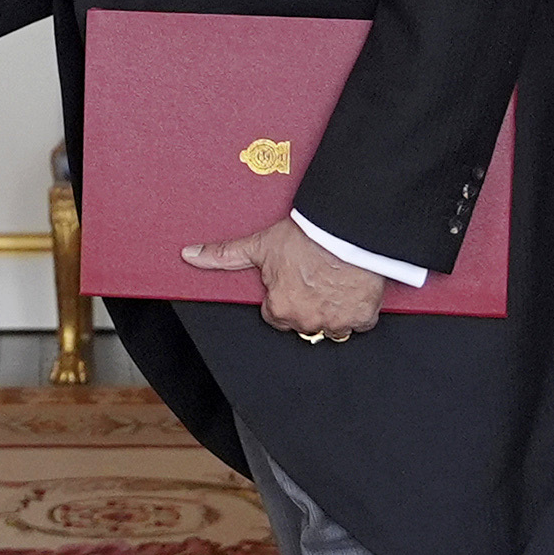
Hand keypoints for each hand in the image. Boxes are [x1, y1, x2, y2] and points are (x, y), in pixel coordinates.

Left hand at [184, 218, 385, 338]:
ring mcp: (336, 322)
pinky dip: (359, 309)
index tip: (294, 279)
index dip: (284, 295)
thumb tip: (190, 255)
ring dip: (333, 309)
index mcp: (280, 308)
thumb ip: (225, 255)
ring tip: (334, 282)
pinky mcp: (363, 317)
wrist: (347, 229)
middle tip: (315, 277)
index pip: (276, 313)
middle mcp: (306, 320)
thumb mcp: (261, 244)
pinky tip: (354, 287)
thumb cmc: (307, 237)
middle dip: (308, 304)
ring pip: (332, 325)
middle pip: (303, 321)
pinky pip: (360, 322)